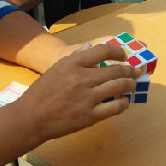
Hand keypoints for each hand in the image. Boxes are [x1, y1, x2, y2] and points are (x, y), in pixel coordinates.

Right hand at [17, 43, 138, 142]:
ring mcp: (87, 98)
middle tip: (134, 72)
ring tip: (132, 84)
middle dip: (129, 70)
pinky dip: (123, 103)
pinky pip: (115, 107)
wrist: (31, 118)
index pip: (102, 51)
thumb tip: (89, 47)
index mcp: (71, 63)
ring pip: (118, 87)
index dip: (117, 52)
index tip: (123, 56)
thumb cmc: (41, 93)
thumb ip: (74, 58)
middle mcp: (81, 78)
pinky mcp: (90, 116)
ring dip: (129, 84)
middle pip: (115, 70)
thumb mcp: (55, 69)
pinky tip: (124, 102)